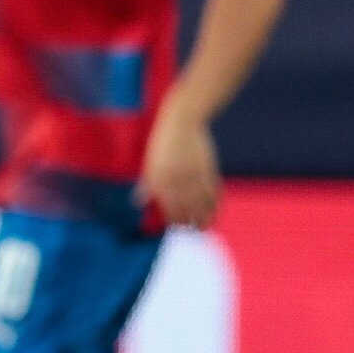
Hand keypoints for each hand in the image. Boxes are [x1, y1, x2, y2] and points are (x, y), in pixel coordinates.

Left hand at [139, 99, 220, 227]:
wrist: (182, 122)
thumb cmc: (162, 143)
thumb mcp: (150, 163)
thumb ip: (147, 184)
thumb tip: (138, 202)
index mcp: (159, 179)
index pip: (167, 207)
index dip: (173, 219)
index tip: (177, 226)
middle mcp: (176, 179)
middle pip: (185, 208)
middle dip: (189, 222)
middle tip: (192, 230)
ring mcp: (193, 175)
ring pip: (201, 203)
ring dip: (204, 217)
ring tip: (204, 227)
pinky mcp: (207, 169)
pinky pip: (213, 191)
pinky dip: (215, 203)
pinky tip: (215, 210)